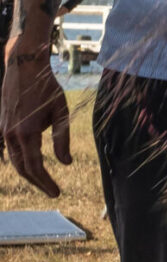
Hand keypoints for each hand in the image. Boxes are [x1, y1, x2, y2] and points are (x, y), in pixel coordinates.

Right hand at [1, 44, 68, 196]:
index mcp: (26, 133)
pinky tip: (33, 165)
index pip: (35, 166)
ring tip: (45, 182)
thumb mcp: (61, 113)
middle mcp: (11, 135)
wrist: (23, 69)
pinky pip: (11, 150)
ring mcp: (4, 131)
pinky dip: (22, 161)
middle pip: (22, 168)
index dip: (45, 182)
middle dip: (38, 182)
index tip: (57, 193)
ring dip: (29, 173)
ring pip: (15, 160)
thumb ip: (62, 139)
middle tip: (53, 192)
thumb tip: (66, 164)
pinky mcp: (3, 126)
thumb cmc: (47, 89)